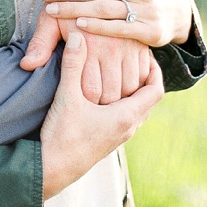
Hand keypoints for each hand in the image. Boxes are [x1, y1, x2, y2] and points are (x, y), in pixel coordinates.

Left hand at [21, 3, 152, 96]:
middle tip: (97, 108)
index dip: (87, 103)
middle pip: (113, 93)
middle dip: (106, 105)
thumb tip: (27, 65)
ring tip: (111, 100)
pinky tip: (126, 86)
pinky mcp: (141, 43)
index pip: (90, 91)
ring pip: (131, 87)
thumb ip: (40, 44)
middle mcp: (111, 46)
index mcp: (87, 43)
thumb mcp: (51, 21)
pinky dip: (137, 84)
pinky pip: (144, 74)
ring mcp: (128, 45)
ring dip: (123, 96)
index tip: (82, 104)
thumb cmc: (68, 4)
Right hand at [41, 29, 163, 199]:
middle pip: (148, 100)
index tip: (145, 52)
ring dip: (134, 91)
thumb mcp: (67, 96)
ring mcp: (117, 137)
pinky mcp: (106, 140)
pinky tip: (105, 91)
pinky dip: (123, 101)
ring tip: (120, 70)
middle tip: (134, 56)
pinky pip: (125, 117)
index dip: (155, 69)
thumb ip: (73, 64)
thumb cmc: (63, 136)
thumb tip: (77, 35)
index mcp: (125, 117)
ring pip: (137, 110)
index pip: (156, 91)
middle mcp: (126, 128)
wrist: (51, 171)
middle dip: (145, 77)